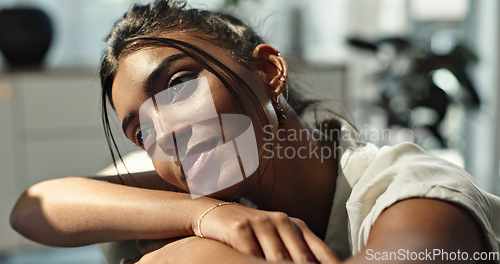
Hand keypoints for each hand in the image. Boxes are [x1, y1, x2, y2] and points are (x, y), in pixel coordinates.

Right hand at [192, 204, 338, 262]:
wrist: (213, 212)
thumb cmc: (249, 229)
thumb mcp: (276, 234)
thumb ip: (297, 250)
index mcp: (295, 224)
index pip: (320, 252)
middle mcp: (281, 221)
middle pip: (300, 259)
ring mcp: (261, 224)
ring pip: (278, 259)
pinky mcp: (240, 230)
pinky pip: (252, 255)